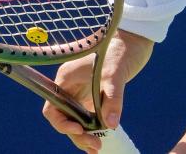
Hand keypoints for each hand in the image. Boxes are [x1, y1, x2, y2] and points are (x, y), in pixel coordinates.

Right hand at [42, 30, 153, 150]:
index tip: (79, 129)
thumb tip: (111, 125)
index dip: (62, 123)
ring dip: (84, 136)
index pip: (53, 108)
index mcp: (66, 79)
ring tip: (97, 148)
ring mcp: (81, 93)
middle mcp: (70, 88)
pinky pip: (87, 118)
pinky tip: (100, 142)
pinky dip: (92, 131)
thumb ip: (112, 99)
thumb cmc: (119, 51)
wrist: (133, 42)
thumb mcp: (115, 74)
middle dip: (77, 135)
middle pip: (65, 119)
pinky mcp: (93, 97)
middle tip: (95, 145)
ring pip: (76, 121)